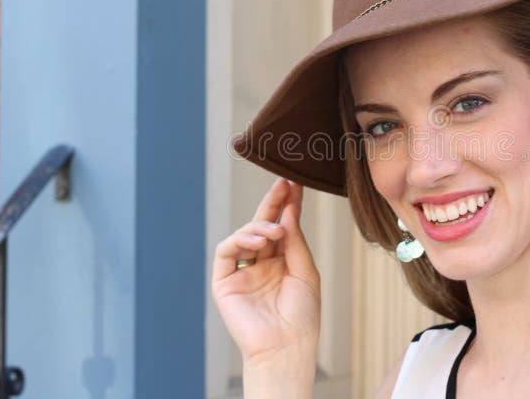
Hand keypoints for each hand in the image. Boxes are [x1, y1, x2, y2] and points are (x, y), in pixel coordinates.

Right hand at [211, 178, 320, 361]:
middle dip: (272, 203)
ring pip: (244, 235)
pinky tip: (260, 241)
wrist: (286, 346)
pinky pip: (226, 251)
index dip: (287, 206)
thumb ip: (295, 241)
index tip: (295, 184)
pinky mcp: (224, 281)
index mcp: (281, 263)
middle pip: (262, 226)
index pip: (282, 227)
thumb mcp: (306, 271)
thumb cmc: (301, 316)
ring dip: (260, 226)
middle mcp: (260, 264)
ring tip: (275, 231)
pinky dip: (241, 239)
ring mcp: (241, 272)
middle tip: (283, 184)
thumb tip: (288, 212)